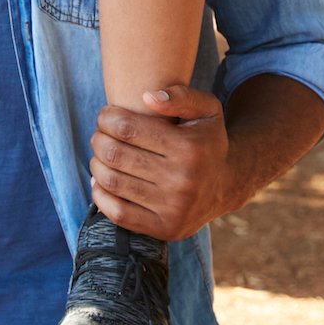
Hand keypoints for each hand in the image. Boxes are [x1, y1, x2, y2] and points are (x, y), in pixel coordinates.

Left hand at [88, 84, 229, 240]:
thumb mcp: (206, 109)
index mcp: (189, 148)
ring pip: (112, 182)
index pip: (127, 128)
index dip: (107, 119)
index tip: (106, 116)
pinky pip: (118, 213)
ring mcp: (173, 208)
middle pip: (115, 154)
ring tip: (100, 155)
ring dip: (96, 164)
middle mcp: (182, 180)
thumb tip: (147, 97)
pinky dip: (100, 195)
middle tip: (99, 135)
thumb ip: (181, 96)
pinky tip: (101, 181)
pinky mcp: (164, 228)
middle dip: (98, 139)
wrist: (227, 185)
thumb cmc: (207, 141)